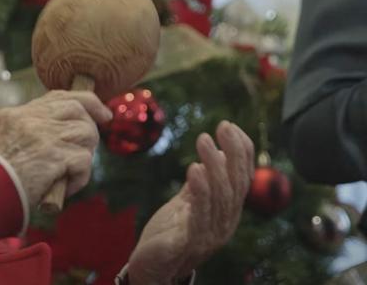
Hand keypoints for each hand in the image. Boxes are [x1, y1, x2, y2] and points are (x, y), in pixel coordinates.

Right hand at [0, 90, 111, 206]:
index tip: (100, 112)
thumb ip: (25, 132)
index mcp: (15, 115)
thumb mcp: (0, 142)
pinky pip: (83, 160)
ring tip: (74, 170)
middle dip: (91, 125)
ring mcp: (43, 136)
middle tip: (90, 145)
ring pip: (85, 132)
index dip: (85, 101)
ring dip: (86, 153)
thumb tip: (58, 133)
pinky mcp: (53, 157)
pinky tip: (67, 185)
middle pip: (77, 107)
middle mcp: (29, 119)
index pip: (57, 97)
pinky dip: (81, 176)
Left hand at [127, 121, 253, 284]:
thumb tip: (215, 153)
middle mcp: (224, 223)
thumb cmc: (170, 234)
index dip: (240, 151)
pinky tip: (193, 169)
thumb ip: (201, 183)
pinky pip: (198, 216)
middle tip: (222, 126)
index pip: (242, 178)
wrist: (152, 268)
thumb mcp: (187, 203)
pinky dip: (199, 191)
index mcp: (226, 211)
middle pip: (235, 184)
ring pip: (220, 197)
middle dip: (232, 152)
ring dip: (214, 165)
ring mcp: (208, 234)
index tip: (229, 125)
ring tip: (204, 141)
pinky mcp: (187, 243)